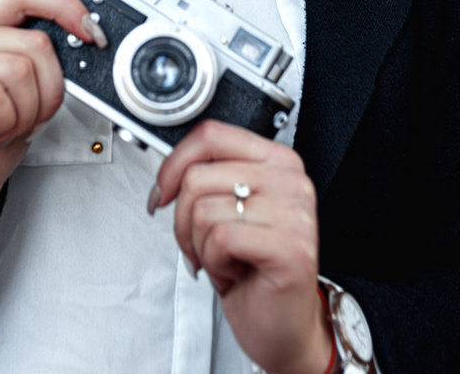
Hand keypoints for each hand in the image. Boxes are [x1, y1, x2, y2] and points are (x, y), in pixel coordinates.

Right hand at [0, 0, 104, 296]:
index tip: (91, 34)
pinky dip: (4, 124)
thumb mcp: (24, 96)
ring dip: (25, 114)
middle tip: (25, 119)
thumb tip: (82, 39)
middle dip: (48, 92)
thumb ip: (40, 62)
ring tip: (2, 128)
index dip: (64, 6)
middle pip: (34, 43)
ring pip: (18, 70)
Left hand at [150, 121, 334, 373]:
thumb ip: (206, 179)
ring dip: (200, 245)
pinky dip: (214, 262)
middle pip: (199, 176)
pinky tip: (234, 272)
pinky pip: (220, 238)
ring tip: (224, 259)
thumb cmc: (252, 271)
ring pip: (204, 209)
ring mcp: (296, 215)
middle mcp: (291, 182)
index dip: (174, 163)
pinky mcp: (291, 248)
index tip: (164, 192)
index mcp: (277, 161)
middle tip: (203, 245)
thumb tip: (166, 175)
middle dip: (183, 220)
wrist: (281, 325)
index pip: (211, 135)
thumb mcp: (226, 212)